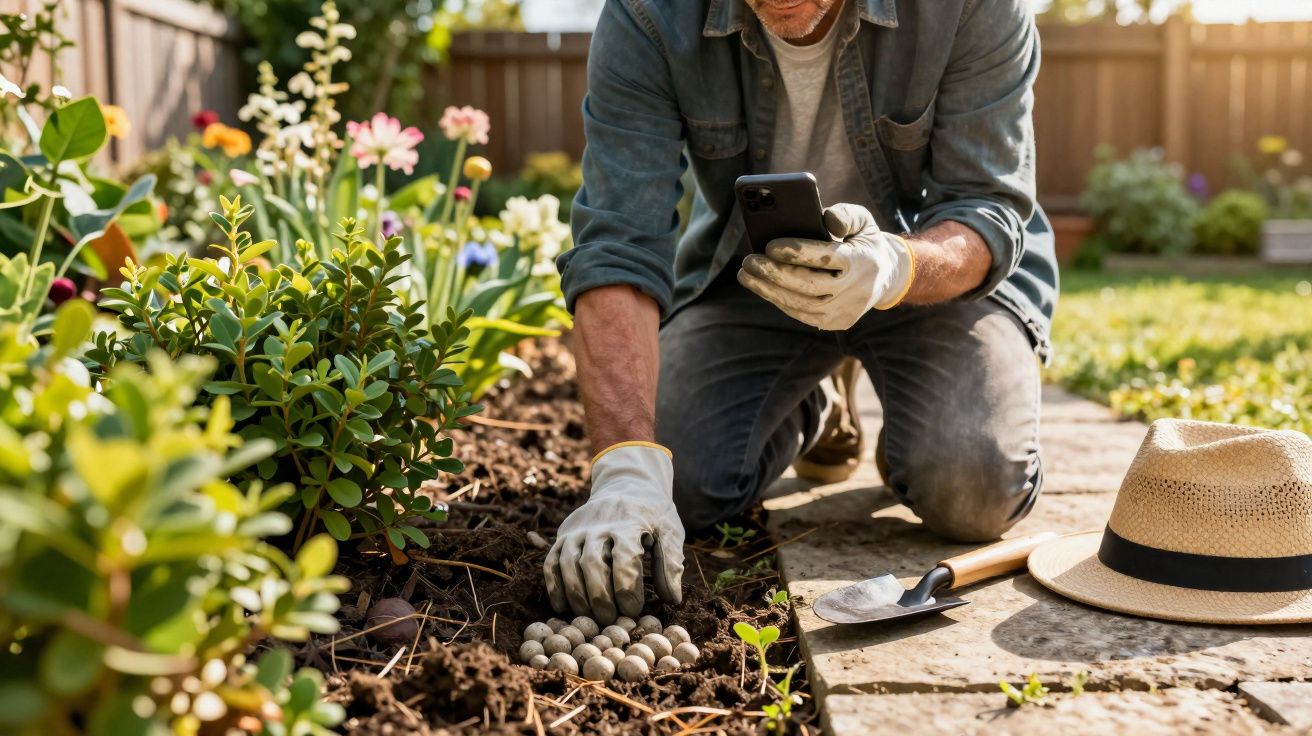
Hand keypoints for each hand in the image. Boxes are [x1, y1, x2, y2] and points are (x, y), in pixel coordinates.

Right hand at [544, 443, 683, 623]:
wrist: (626, 483)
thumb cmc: (652, 514)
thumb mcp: (669, 531)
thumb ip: (670, 563)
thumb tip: (674, 600)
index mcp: (629, 525)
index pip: (624, 560)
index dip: (627, 590)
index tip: (634, 612)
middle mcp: (598, 526)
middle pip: (593, 565)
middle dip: (600, 598)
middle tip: (610, 621)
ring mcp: (577, 530)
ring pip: (569, 565)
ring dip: (577, 596)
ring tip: (589, 619)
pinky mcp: (563, 535)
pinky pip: (552, 562)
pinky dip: (554, 585)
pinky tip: (562, 607)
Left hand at [738, 203, 915, 330]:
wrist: (885, 276)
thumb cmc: (864, 242)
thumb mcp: (863, 221)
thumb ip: (845, 214)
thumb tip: (825, 218)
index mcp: (863, 261)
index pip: (828, 257)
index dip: (798, 252)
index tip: (769, 245)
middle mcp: (856, 290)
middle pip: (810, 285)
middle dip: (775, 274)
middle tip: (749, 261)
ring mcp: (846, 311)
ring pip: (801, 304)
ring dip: (769, 290)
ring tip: (746, 274)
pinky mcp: (836, 323)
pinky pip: (801, 314)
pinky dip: (778, 300)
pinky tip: (761, 286)